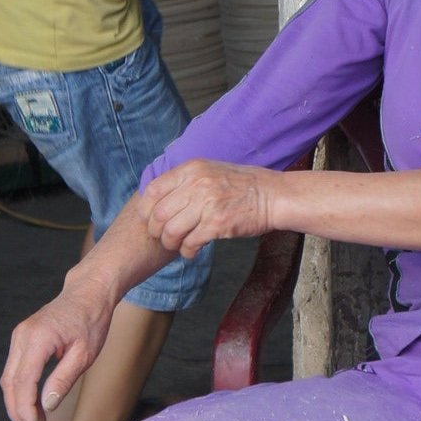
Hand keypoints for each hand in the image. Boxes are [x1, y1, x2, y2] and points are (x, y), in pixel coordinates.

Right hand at [0, 281, 114, 420]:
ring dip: (17, 400)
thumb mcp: (84, 353)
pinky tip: (32, 400)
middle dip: (18, 408)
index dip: (24, 408)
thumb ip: (63, 379)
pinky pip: (15, 367)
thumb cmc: (92, 320)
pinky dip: (20, 386)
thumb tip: (46, 405)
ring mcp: (19, 336)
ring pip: (9, 376)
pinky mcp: (22, 338)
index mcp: (38, 339)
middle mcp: (22, 336)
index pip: (23, 382)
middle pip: (10, 382)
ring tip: (34, 418)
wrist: (88, 292)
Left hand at [138, 159, 279, 257]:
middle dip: (156, 231)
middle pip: (158, 214)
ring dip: (170, 244)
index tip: (150, 220)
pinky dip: (187, 251)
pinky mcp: (218, 224)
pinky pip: (190, 243)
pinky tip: (193, 251)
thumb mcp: (212, 170)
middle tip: (164, 238)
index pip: (153, 190)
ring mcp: (207, 204)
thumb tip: (161, 197)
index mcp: (192, 169)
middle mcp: (197, 184)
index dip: (146, 210)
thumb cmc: (244, 185)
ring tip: (178, 246)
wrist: (274, 196)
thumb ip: (187, 180)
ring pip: (171, 231)